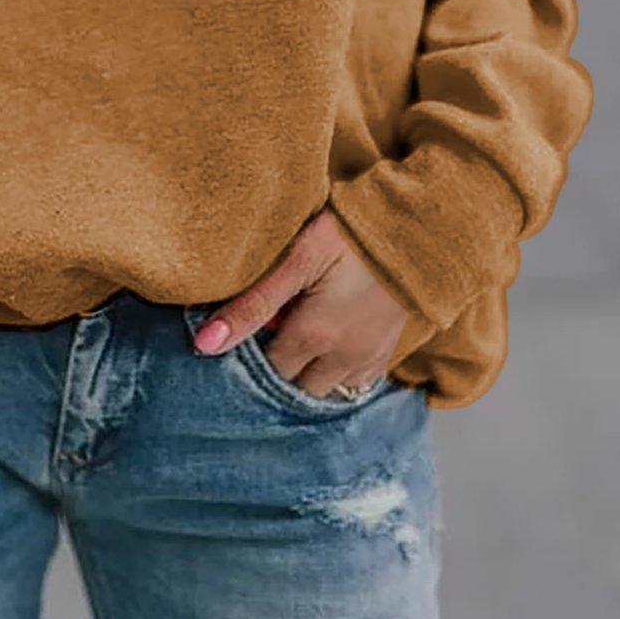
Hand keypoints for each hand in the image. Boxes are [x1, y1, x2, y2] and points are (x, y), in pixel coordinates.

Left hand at [192, 209, 409, 397]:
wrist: (414, 228)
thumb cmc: (350, 234)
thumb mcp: (297, 258)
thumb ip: (253, 303)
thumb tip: (205, 343)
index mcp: (316, 336)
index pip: (266, 371)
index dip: (246, 357)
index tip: (232, 338)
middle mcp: (343, 359)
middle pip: (293, 387)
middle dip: (273, 369)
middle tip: (256, 338)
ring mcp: (368, 359)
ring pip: (322, 390)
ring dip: (302, 374)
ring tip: (286, 341)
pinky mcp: (385, 353)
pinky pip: (351, 384)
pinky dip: (330, 374)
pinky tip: (319, 346)